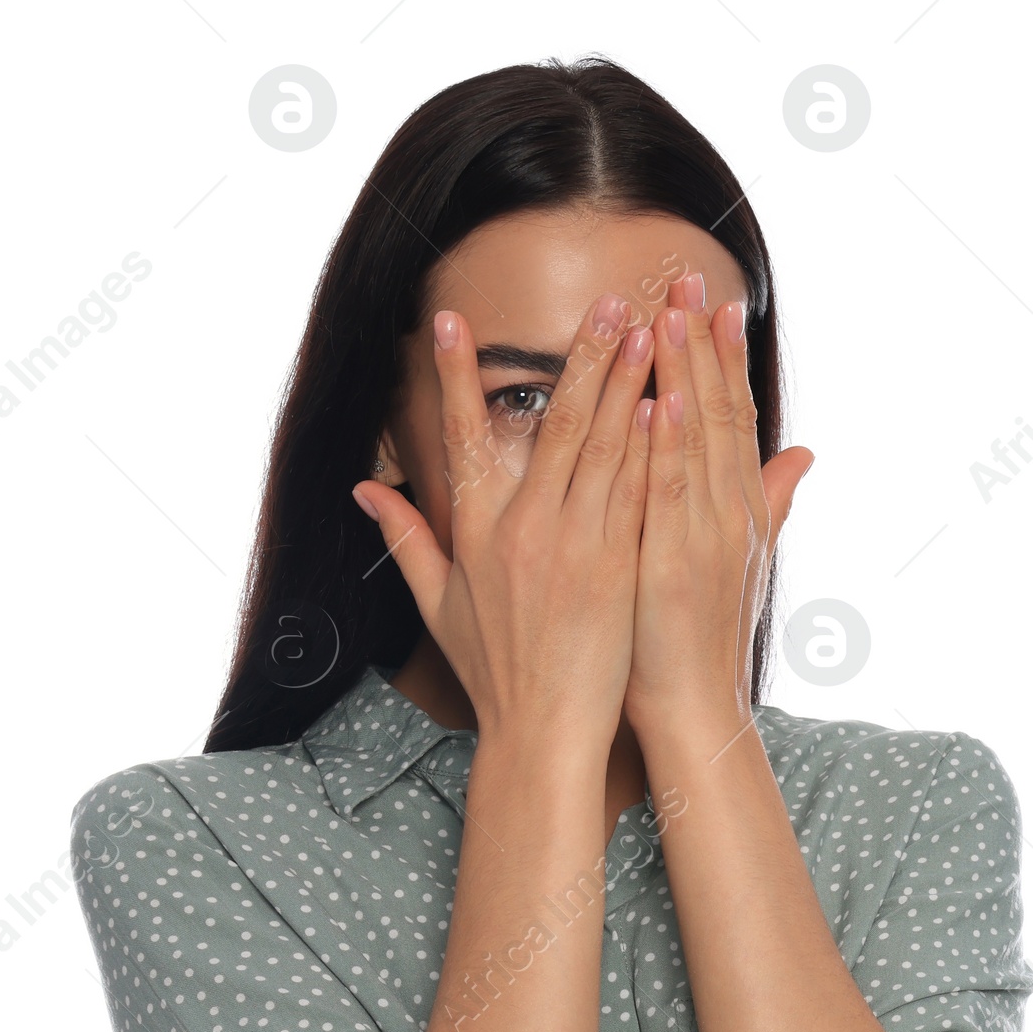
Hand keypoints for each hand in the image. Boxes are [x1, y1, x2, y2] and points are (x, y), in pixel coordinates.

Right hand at [352, 295, 654, 754]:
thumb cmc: (494, 672)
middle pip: (556, 425)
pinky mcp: (617, 568)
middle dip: (582, 356)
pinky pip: (637, 493)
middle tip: (609, 300)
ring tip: (649, 327)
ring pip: (604, 448)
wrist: (543, 732)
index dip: (458, 375)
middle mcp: (524, 530)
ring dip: (627, 382)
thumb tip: (365, 487)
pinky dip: (651, 445)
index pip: (461, 437)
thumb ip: (405, 538)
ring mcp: (574, 547)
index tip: (454, 318)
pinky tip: (667, 401)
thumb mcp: (437, 605)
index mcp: (477, 533)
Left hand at [624, 273, 813, 742]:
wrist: (695, 709)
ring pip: (696, 441)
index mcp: (738, 510)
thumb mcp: (741, 560)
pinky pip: (671, 496)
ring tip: (668, 314)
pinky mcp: (674, 564)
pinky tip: (658, 401)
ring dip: (683, 375)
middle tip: (688, 278)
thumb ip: (770, 502)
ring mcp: (705, 536)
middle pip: (718, 413)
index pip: (732, 418)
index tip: (716, 301)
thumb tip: (805, 456)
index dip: (725, 358)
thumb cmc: (701, 639)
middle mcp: (729, 514)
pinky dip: (668, 447)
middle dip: (703, 344)